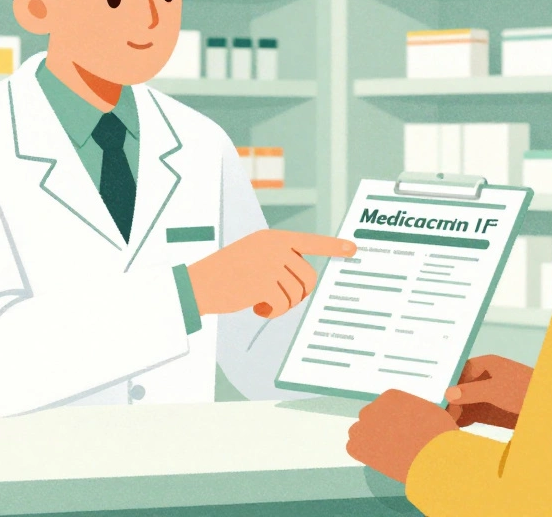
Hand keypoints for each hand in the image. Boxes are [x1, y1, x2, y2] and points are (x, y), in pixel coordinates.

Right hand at [187, 229, 356, 317]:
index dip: (333, 246)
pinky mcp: (262, 282)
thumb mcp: (252, 257)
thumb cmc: (225, 274)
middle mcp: (273, 247)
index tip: (353, 249)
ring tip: (262, 302)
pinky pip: (283, 304)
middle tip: (276, 300)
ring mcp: (268, 263)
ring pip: (297, 292)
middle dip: (297, 293)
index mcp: (272, 238)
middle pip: (307, 276)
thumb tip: (305, 281)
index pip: (309, 241)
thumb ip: (277, 261)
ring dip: (283, 304)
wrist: (198, 284)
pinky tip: (257, 308)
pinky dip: (273, 312)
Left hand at [346, 389, 456, 482]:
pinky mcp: (359, 446)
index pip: (381, 405)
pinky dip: (361, 452)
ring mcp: (365, 427)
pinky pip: (352, 447)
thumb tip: (413, 412)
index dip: (388, 419)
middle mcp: (374, 408)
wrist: (434, 458)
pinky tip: (375, 458)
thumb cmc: (438, 438)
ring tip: (383, 451)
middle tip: (389, 442)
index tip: (397, 430)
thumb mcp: (430, 412)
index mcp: (391, 397)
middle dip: (376, 427)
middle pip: (367, 416)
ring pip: (357, 431)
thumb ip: (412, 409)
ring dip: (366, 439)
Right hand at [443, 354, 533, 428]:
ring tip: (441, 419)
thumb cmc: (527, 391)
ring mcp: (490, 395)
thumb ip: (472, 392)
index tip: (434, 391)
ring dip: (454, 409)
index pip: (461, 369)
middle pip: (461, 386)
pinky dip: (463, 419)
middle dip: (449, 397)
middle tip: (437, 409)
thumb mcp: (497, 391)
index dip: (448, 379)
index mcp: (488, 365)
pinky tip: (454, 425)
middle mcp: (487, 378)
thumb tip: (449, 394)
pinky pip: (472, 413)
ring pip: (465, 401)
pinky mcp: (493, 411)